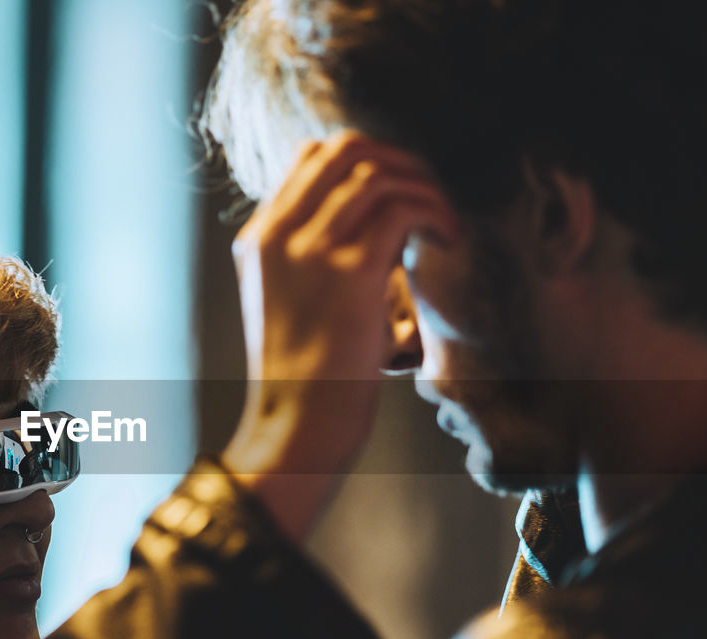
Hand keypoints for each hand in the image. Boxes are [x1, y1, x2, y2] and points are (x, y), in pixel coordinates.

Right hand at [221, 131, 458, 541]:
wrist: (298, 421)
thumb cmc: (307, 374)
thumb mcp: (291, 302)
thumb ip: (312, 256)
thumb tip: (376, 219)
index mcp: (259, 238)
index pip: (312, 157)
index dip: (366, 160)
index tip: (400, 189)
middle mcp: (278, 234)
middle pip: (344, 149)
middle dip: (399, 160)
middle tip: (429, 194)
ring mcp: (309, 250)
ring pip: (377, 173)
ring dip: (424, 187)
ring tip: (444, 220)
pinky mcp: (347, 271)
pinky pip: (401, 208)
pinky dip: (434, 213)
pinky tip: (448, 238)